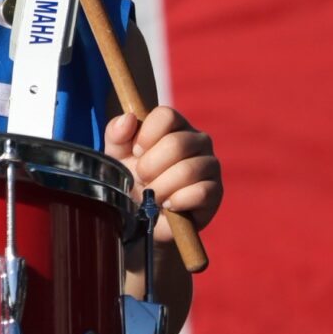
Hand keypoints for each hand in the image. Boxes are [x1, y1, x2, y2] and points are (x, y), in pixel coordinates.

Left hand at [103, 107, 220, 243]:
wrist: (145, 218)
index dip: (146, 136)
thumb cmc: (133, 179)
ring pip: (187, 170)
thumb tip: (129, 118)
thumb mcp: (117, 156)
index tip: (136, 153)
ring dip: (161, 188)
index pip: (166, 115)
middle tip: (142, 179)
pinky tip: (169, 205)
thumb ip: (116, 133)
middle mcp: (198, 140)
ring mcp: (210, 165)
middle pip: (176, 144)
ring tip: (153, 196)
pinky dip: (177, 202)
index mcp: (175, 126)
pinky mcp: (215, 191)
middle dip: (150, 167)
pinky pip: (200, 192)